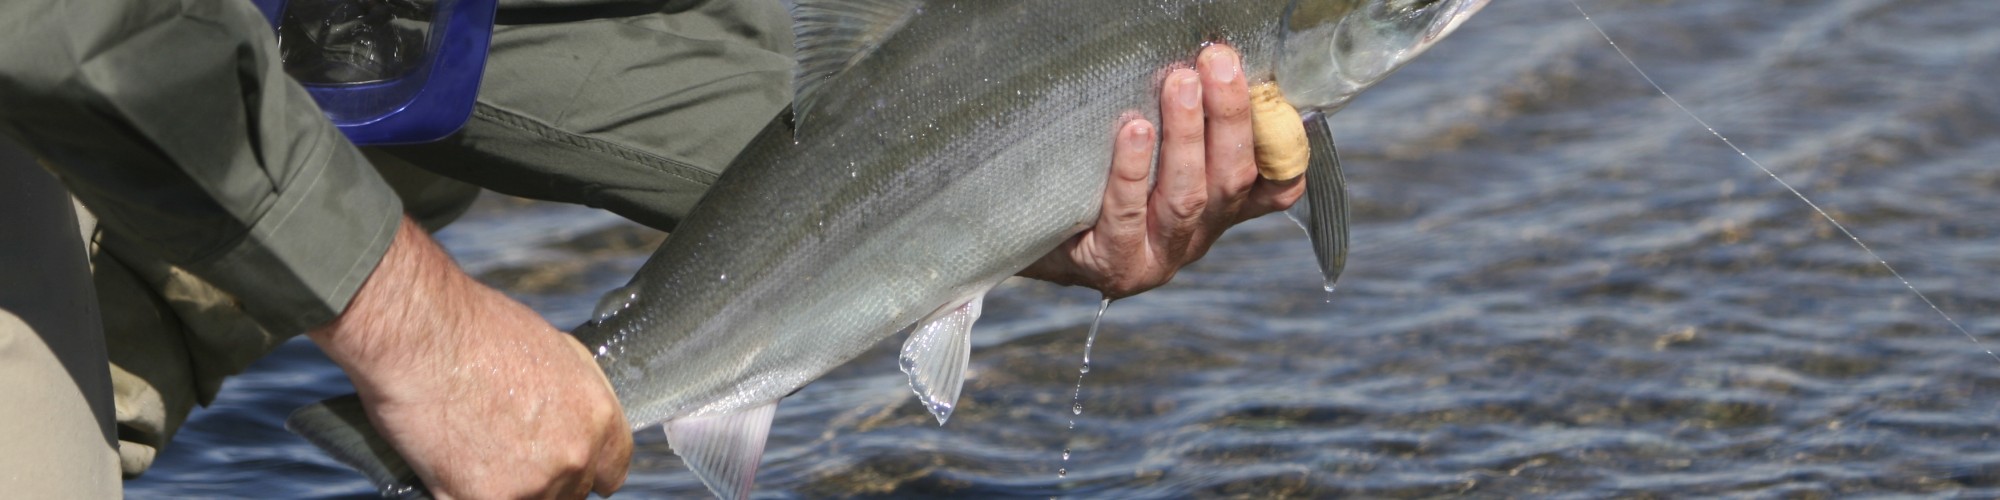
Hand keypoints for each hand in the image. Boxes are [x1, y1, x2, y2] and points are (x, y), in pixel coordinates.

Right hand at [307, 216, 630, 498]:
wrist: (420, 334)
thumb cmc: (477, 331)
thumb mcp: (554, 351)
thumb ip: (574, 396)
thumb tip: (575, 419)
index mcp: (597, 416)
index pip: (612, 470)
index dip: (586, 467)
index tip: (564, 463)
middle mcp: (574, 455)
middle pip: (570, 491)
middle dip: (543, 476)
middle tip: (507, 449)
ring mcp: (532, 484)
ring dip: (507, 489)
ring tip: (475, 448)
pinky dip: (464, 492)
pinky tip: (450, 460)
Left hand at [1020, 45, 1305, 297]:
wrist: (1026, 236)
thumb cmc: (1090, 183)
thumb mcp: (1147, 156)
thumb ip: (1184, 128)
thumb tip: (1205, 62)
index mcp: (1215, 208)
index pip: (1273, 186)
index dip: (1286, 147)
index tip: (1276, 92)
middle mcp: (1196, 235)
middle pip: (1231, 179)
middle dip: (1229, 116)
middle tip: (1218, 62)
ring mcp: (1158, 256)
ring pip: (1187, 197)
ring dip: (1187, 136)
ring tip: (1179, 83)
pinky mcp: (1115, 265)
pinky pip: (1126, 215)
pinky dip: (1132, 170)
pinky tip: (1132, 130)